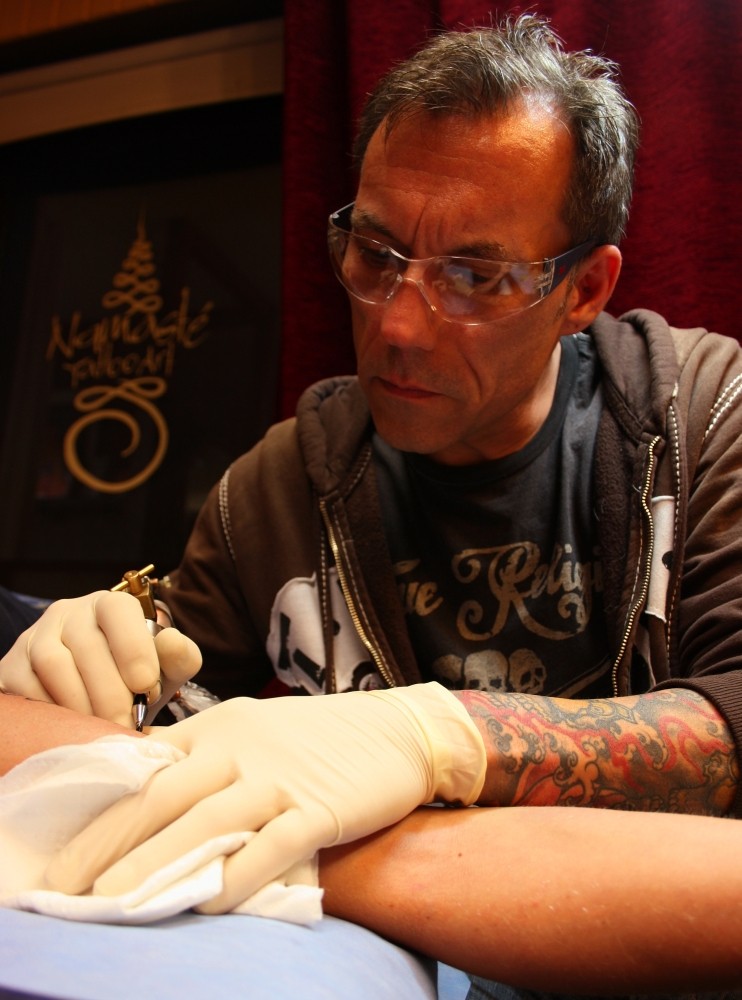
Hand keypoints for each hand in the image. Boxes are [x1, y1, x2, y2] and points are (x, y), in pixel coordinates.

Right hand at [0, 592, 200, 726]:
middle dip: (110, 692)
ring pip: (53, 665)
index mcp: (110, 605)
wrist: (96, 696)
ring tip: (102, 731)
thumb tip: (172, 643)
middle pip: (86, 646)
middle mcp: (69, 612)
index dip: (133, 647)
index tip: (146, 686)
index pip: (118, 610)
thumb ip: (178, 656)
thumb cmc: (135, 678)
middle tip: (126, 726)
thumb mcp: (165, 668)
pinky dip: (51, 711)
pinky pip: (26, 686)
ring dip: (80, 704)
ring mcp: (36, 636)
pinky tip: (71, 728)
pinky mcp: (12, 665)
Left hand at [44, 682, 485, 910]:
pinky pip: (271, 848)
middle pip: (164, 796)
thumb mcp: (253, 728)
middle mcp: (242, 748)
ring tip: (113, 902)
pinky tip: (208, 905)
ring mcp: (281, 778)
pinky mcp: (319, 809)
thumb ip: (203, 753)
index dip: (104, 807)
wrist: (398, 730)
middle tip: (68, 884)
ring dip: (157, 865)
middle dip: (109, 843)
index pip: (149, 765)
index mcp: (220, 726)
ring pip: (208, 823)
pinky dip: (238, 878)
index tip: (68, 846)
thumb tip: (148, 785)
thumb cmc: (320, 736)